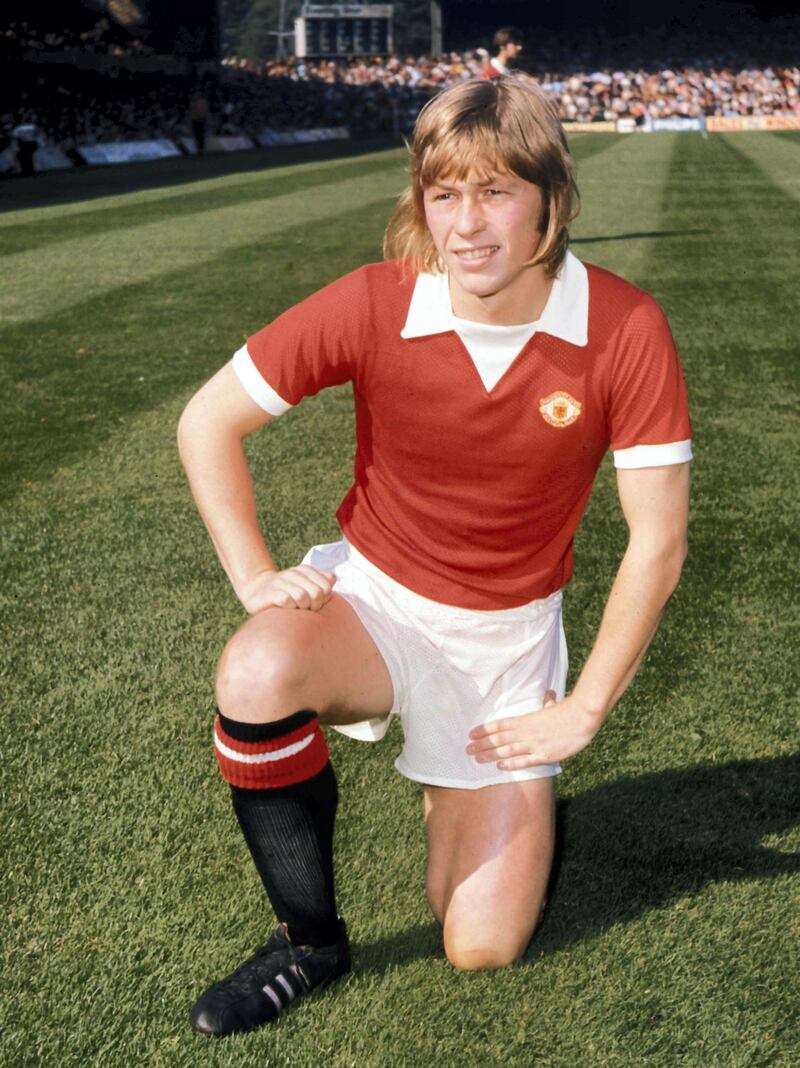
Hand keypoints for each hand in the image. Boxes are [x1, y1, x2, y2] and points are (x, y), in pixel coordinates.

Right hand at [237, 565, 336, 614]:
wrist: (256, 591)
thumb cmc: (286, 592)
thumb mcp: (305, 584)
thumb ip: (322, 581)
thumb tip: (333, 579)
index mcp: (305, 570)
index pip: (327, 586)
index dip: (325, 599)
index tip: (316, 604)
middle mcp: (293, 573)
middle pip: (317, 593)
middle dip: (315, 606)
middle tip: (307, 610)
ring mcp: (281, 582)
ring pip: (302, 597)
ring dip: (302, 608)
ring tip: (297, 609)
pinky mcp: (270, 593)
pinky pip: (287, 601)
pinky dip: (290, 608)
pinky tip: (287, 610)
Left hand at [466, 691, 600, 769]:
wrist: (582, 718)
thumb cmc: (569, 712)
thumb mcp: (555, 706)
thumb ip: (547, 703)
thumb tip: (548, 693)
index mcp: (527, 719)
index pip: (500, 724)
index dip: (484, 729)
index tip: (471, 733)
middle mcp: (527, 732)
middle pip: (499, 738)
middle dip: (482, 744)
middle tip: (467, 749)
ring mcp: (535, 744)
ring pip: (507, 750)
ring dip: (490, 754)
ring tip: (476, 758)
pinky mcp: (545, 755)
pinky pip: (524, 761)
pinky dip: (511, 764)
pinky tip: (499, 766)